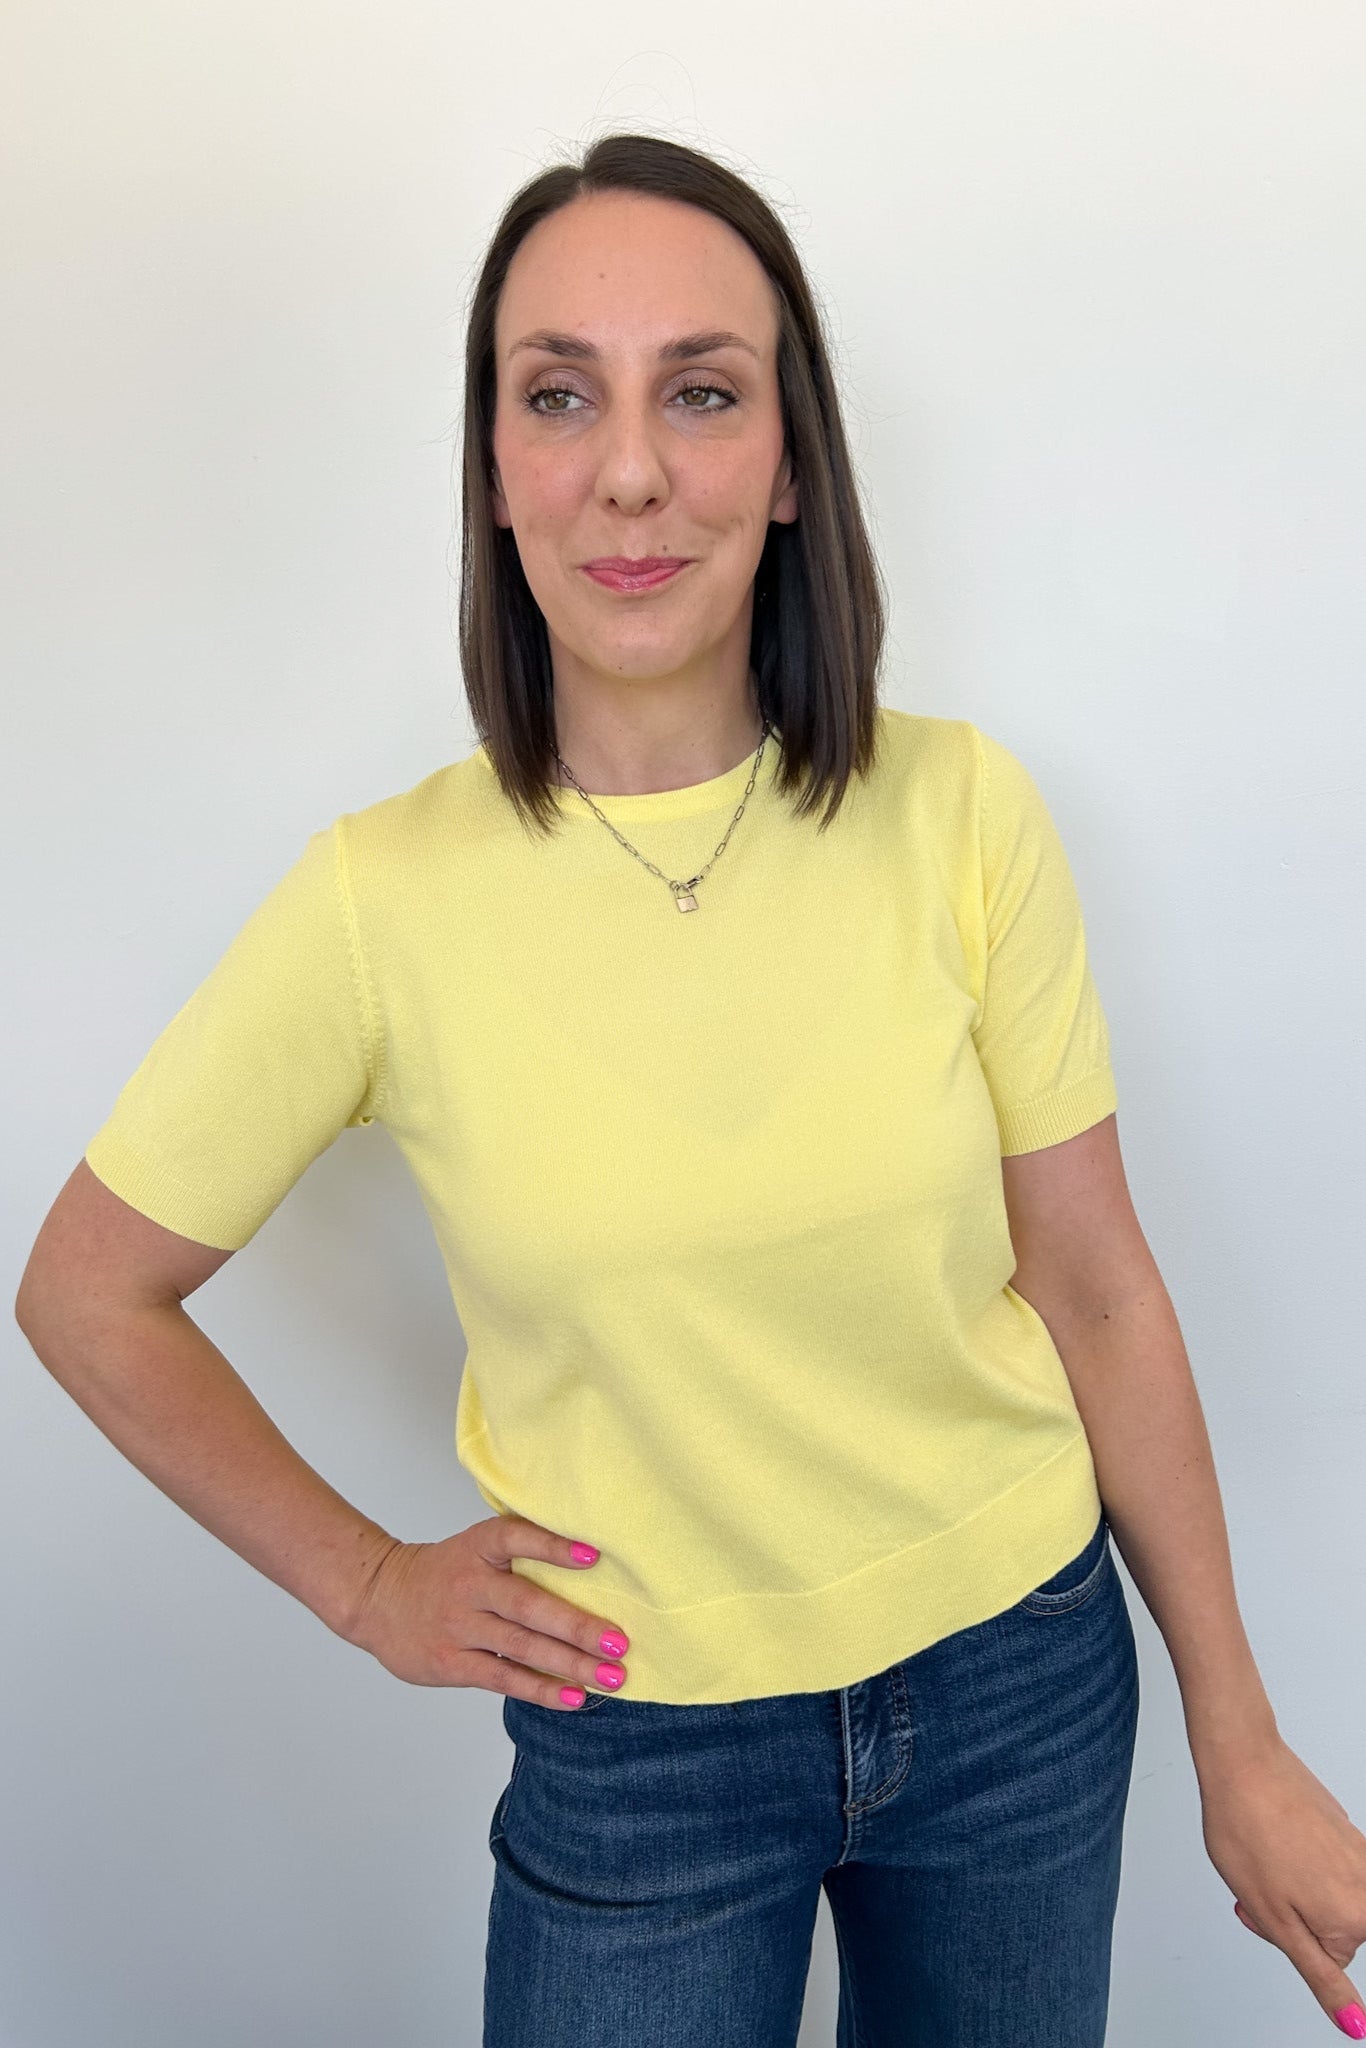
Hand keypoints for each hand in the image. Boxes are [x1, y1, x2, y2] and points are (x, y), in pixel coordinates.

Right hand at [343, 1515, 629, 1708]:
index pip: (516, 1539)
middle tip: (620, 1643)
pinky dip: (540, 1688)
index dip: (553, 1546)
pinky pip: (502, 1677)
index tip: (593, 1556)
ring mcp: (459, 1625)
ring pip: (521, 1646)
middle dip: (577, 1626)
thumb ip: (520, 1553)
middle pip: (528, 1605)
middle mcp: (470, 1585)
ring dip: (570, 1664)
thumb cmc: (446, 1572)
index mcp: (479, 1548)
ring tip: (611, 1677)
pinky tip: (573, 1696)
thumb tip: (592, 1566)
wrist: (378, 1598)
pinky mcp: (451, 1662)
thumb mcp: (475, 1548)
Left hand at [1199, 1734, 1365, 2035]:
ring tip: (1265, 1855)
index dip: (1284, 1935)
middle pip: (1328, 1927)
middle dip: (1290, 1912)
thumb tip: (1356, 2024)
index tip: (1267, 1907)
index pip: (1326, 1960)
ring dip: (1292, 1886)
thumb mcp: (1276, 1921)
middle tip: (1260, 1880)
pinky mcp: (1347, 1829)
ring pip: (1324, 1895)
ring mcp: (1360, 1853)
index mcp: (1357, 1916)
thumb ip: (1322, 1976)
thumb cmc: (1248, 1831)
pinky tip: (1274, 1837)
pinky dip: (1297, 1859)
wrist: (1243, 1762)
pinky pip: (1325, 1864)